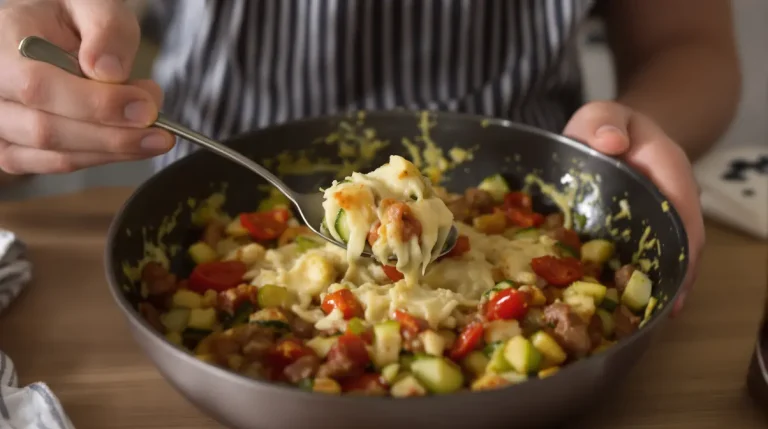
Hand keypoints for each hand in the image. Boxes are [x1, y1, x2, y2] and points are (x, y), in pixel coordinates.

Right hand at [0, 0, 173, 174]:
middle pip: (47, 130)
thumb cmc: (67, 18)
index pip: (40, 86)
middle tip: (161, 129)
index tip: (146, 109)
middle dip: (114, 135)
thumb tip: (109, 72)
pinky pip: (57, 165)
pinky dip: (101, 158)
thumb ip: (105, 30)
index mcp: (0, 43)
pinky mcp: (13, 149)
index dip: (97, 105)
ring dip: (113, 151)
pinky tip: (130, 144)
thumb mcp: (91, 3)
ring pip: (55, 155)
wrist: (45, 33)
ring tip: (153, 133)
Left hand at [563, 100, 704, 316]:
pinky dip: (647, 277)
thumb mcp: (600, 114)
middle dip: (678, 275)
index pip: (684, 208)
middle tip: (661, 311)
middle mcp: (675, 195)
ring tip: (649, 317)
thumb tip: (611, 141)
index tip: (677, 274)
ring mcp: (664, 214)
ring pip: (672, 253)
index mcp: (668, 167)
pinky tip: (632, 304)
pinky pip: (653, 254)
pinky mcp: (648, 228)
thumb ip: (602, 121)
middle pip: (686, 240)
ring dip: (664, 283)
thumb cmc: (607, 125)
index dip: (683, 242)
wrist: (615, 129)